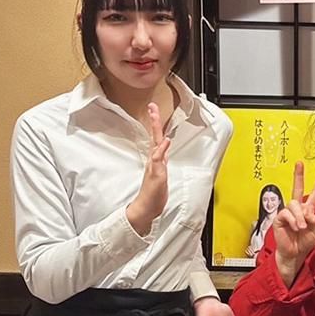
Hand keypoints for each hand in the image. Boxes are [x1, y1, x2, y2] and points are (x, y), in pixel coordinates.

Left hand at [126, 103, 170, 234]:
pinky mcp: (160, 169)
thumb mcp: (157, 175)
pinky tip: (165, 143)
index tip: (154, 108)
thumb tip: (165, 141)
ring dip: (158, 130)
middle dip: (155, 121)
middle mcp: (155, 158)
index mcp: (155, 158)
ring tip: (158, 120)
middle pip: (156, 135)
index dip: (155, 122)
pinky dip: (164, 145)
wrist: (148, 207)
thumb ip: (160, 158)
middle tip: (153, 107)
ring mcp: (157, 163)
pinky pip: (162, 152)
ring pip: (158, 142)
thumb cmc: (151, 194)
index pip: (156, 136)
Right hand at [273, 162, 314, 283]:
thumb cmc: (305, 243)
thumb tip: (307, 212)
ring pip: (294, 204)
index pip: (313, 194)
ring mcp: (287, 213)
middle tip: (299, 164)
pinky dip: (293, 220)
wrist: (295, 254)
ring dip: (299, 216)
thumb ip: (314, 220)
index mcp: (307, 210)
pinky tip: (296, 227)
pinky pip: (286, 213)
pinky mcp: (279, 218)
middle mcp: (297, 209)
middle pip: (297, 188)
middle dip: (298, 175)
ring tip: (302, 227)